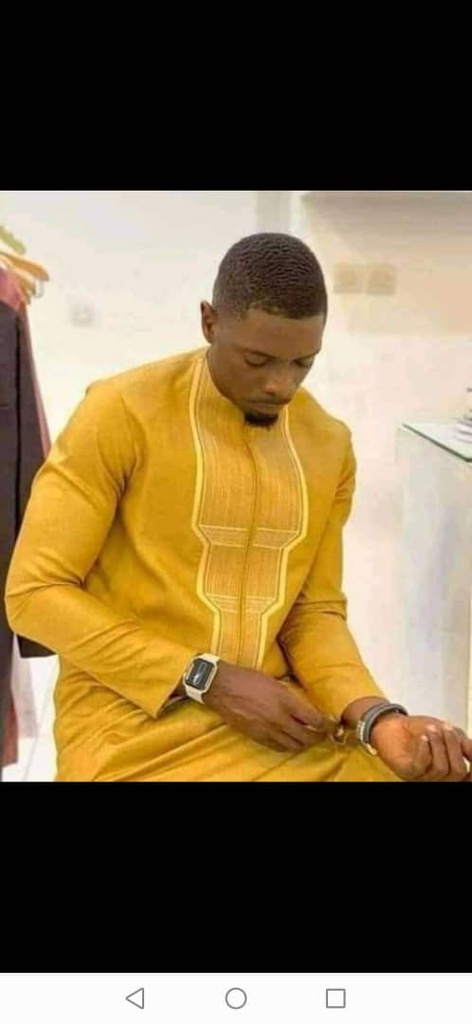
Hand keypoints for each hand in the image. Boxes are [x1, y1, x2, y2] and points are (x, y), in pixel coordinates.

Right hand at [204, 661, 337, 752]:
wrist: (222, 686)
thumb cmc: (247, 678)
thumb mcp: (274, 682)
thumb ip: (290, 696)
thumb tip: (303, 706)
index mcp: (285, 701)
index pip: (314, 720)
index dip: (327, 725)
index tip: (332, 726)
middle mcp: (279, 718)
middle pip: (306, 736)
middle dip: (318, 737)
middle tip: (323, 734)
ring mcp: (267, 729)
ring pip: (293, 745)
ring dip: (303, 743)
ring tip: (307, 738)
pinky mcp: (256, 736)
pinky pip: (277, 747)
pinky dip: (287, 746)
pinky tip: (290, 741)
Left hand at [371, 714, 471, 781]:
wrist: (393, 724)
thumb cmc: (420, 729)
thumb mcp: (450, 733)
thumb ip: (464, 743)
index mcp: (450, 770)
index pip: (468, 778)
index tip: (471, 750)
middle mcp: (438, 778)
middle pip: (457, 772)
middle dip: (454, 746)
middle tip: (447, 729)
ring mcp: (423, 777)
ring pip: (441, 768)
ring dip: (438, 744)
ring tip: (431, 729)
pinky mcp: (407, 772)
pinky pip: (421, 765)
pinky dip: (424, 749)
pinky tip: (423, 738)